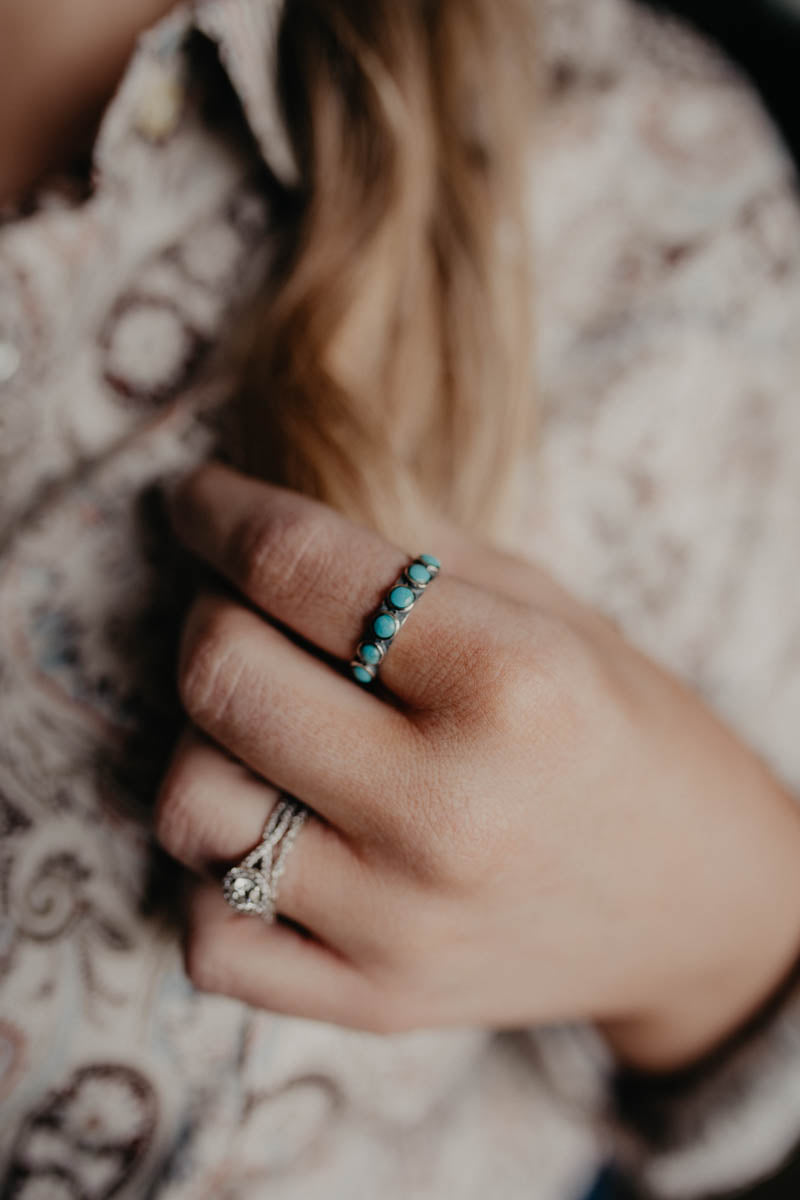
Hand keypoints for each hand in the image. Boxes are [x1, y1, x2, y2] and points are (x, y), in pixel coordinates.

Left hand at [155, 463, 799, 1070]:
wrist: (701, 905)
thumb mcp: (553, 615)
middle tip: (237, 605)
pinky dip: (211, 873)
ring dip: (203, 741)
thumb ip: (419, 556)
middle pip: (221, 674)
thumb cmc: (625, 734)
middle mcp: (448, 808)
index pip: (296, 566)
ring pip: (189, 804)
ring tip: (261, 726)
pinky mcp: (377, 1001)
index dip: (220, 511)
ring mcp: (402, 920)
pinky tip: (266, 832)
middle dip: (206, 613)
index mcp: (510, 682)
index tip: (200, 499)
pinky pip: (207, 937)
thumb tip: (275, 504)